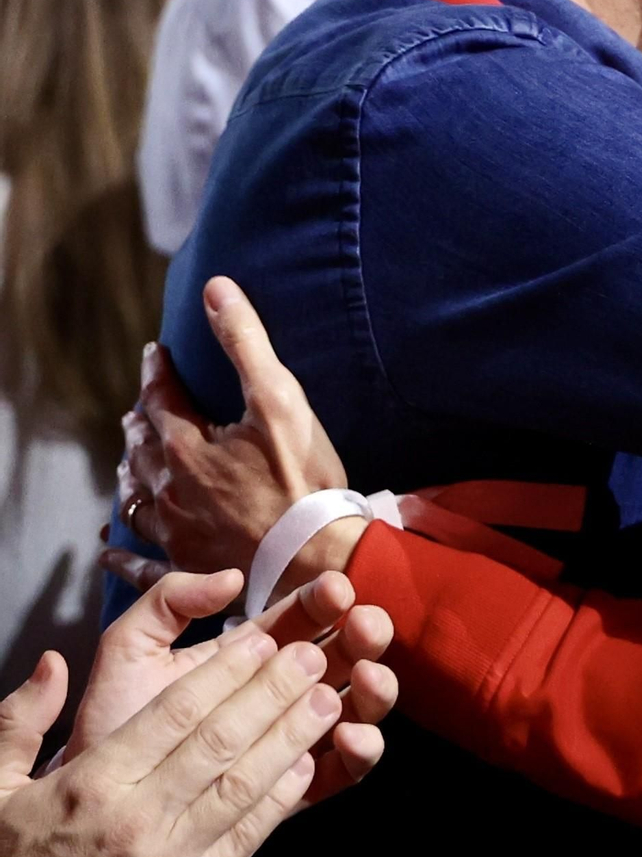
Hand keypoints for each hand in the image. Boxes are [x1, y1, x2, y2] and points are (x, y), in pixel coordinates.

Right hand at [0, 578, 383, 856]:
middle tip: (314, 654)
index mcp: (91, 786)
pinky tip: (309, 763)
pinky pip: (246, 840)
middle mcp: (135, 822)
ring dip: (293, 738)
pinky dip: (281, 799)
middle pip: (220, 743)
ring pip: (244, 787)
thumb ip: (20, 721)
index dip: (226, 673)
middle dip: (274, 693)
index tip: (262, 639)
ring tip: (330, 698)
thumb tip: (52, 664)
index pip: (174, 715)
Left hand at [80, 568, 395, 807]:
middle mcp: (286, 691)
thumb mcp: (130, 650)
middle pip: (345, 654)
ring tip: (367, 678)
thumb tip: (233, 578)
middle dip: (365, 633)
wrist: (101, 804)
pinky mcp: (301, 787)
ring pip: (359, 705)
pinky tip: (352, 735)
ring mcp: (298, 738)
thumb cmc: (116, 725)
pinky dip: (364, 750)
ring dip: (375, 688)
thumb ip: (168, 600)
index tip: (334, 588)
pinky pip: (347, 769)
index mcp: (254, 654)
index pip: (304, 617)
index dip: (325, 598)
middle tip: (363, 626)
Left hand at [117, 278, 350, 581]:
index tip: (154, 354)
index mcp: (186, 447)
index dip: (155, 372)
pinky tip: (109, 548)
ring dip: (129, 475)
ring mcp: (176, 532)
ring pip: (136, 499)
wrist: (316, 555)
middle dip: (139, 423)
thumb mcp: (280, 398)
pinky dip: (121, 553)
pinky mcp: (188, 567)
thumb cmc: (303, 477)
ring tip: (128, 463)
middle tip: (138, 409)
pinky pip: (140, 562)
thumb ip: (245, 343)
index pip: (159, 399)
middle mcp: (170, 489)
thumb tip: (216, 289)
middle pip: (141, 449)